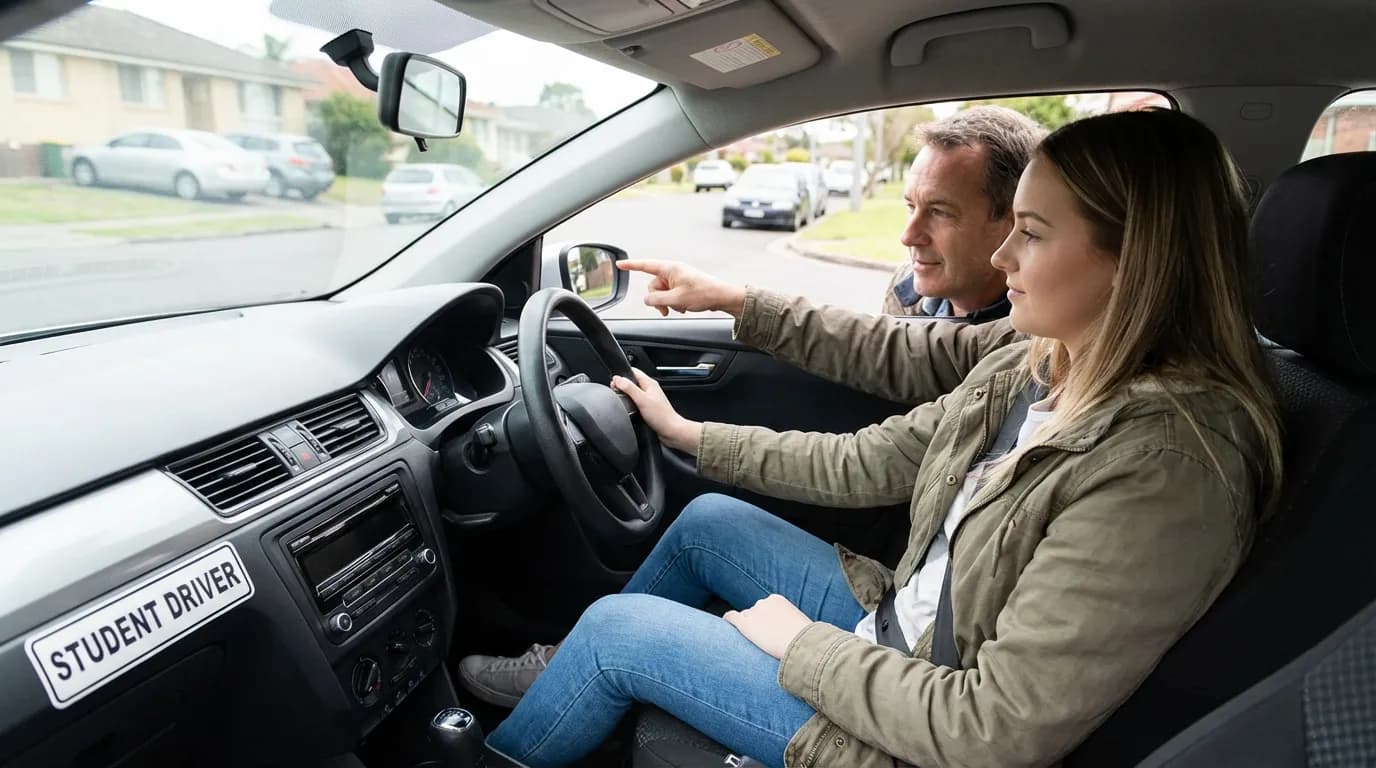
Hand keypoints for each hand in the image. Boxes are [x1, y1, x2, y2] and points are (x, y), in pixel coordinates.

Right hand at [611, 368, 701, 453]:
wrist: (671, 431)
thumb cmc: (661, 416)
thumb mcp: (642, 400)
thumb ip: (629, 388)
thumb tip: (617, 379)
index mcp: (650, 383)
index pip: (633, 371)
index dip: (622, 375)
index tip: (614, 382)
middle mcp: (649, 389)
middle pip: (632, 382)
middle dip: (622, 386)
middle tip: (617, 393)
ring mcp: (649, 399)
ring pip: (633, 392)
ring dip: (626, 395)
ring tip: (622, 401)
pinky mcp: (648, 408)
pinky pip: (636, 402)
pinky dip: (630, 404)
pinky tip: (628, 409)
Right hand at [617, 260, 746, 316]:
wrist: (722, 297)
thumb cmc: (703, 294)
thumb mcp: (676, 299)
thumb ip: (656, 300)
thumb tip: (647, 301)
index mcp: (670, 269)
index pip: (645, 266)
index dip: (631, 266)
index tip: (619, 264)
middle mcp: (673, 271)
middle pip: (653, 285)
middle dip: (658, 299)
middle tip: (667, 309)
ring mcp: (678, 279)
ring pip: (661, 293)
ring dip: (667, 303)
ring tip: (680, 308)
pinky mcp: (682, 286)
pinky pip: (670, 295)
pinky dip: (674, 302)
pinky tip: (684, 307)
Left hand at [723, 594, 812, 659]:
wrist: (801, 644)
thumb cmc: (806, 639)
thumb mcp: (802, 626)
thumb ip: (792, 625)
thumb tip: (794, 635)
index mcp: (777, 600)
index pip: (765, 608)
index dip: (766, 620)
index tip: (770, 631)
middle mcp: (763, 603)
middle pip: (754, 613)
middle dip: (757, 624)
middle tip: (762, 640)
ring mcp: (752, 613)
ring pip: (745, 619)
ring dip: (747, 628)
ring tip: (753, 642)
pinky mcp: (744, 624)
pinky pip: (731, 618)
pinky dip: (727, 620)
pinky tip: (724, 625)